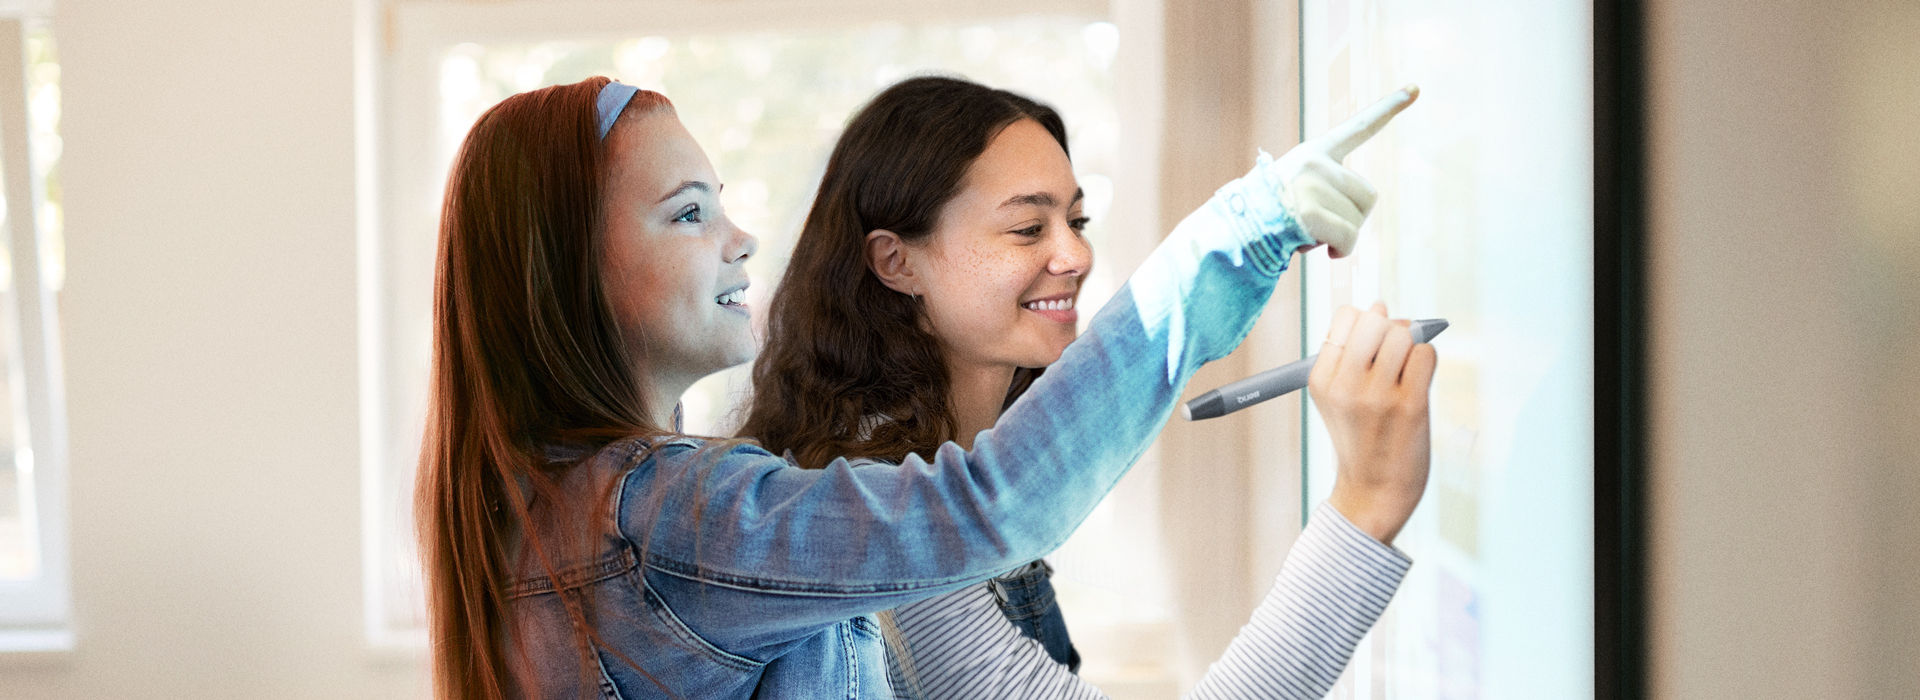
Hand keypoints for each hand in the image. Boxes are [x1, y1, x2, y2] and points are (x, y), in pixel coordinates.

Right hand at [1272, 85, 1418, 257]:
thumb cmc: (1265, 216)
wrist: (1235, 231)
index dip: (1389, 107)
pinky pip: (1348, 238)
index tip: (1416, 88)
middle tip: (1321, 226)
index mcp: (1314, 152)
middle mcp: (1317, 162)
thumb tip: (1345, 232)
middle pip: (1368, 196)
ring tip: (1307, 233)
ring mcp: (1314, 185)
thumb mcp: (1295, 191)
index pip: (1358, 127)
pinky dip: (1341, 250)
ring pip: (1358, 220)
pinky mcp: (1313, 211)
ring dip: (1341, 236)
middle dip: (1352, 218)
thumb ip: (1327, 193)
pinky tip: (1322, 249)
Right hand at [1308, 302, 1437, 544]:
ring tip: (1407, 368)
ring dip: (1410, 344)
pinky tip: (1418, 381)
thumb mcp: (1335, 400)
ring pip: (1402, 334)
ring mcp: (1378, 395)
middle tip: (1395, 349)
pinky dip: (1426, 360)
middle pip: (1375, 318)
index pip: (1345, 317)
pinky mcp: (1411, 405)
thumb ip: (1348, 357)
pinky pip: (1425, 355)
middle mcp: (1346, 385)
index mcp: (1321, 380)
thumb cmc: (1361, 440)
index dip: (1366, 320)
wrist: (1373, 493)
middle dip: (1391, 326)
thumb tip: (1382, 309)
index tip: (1373, 341)